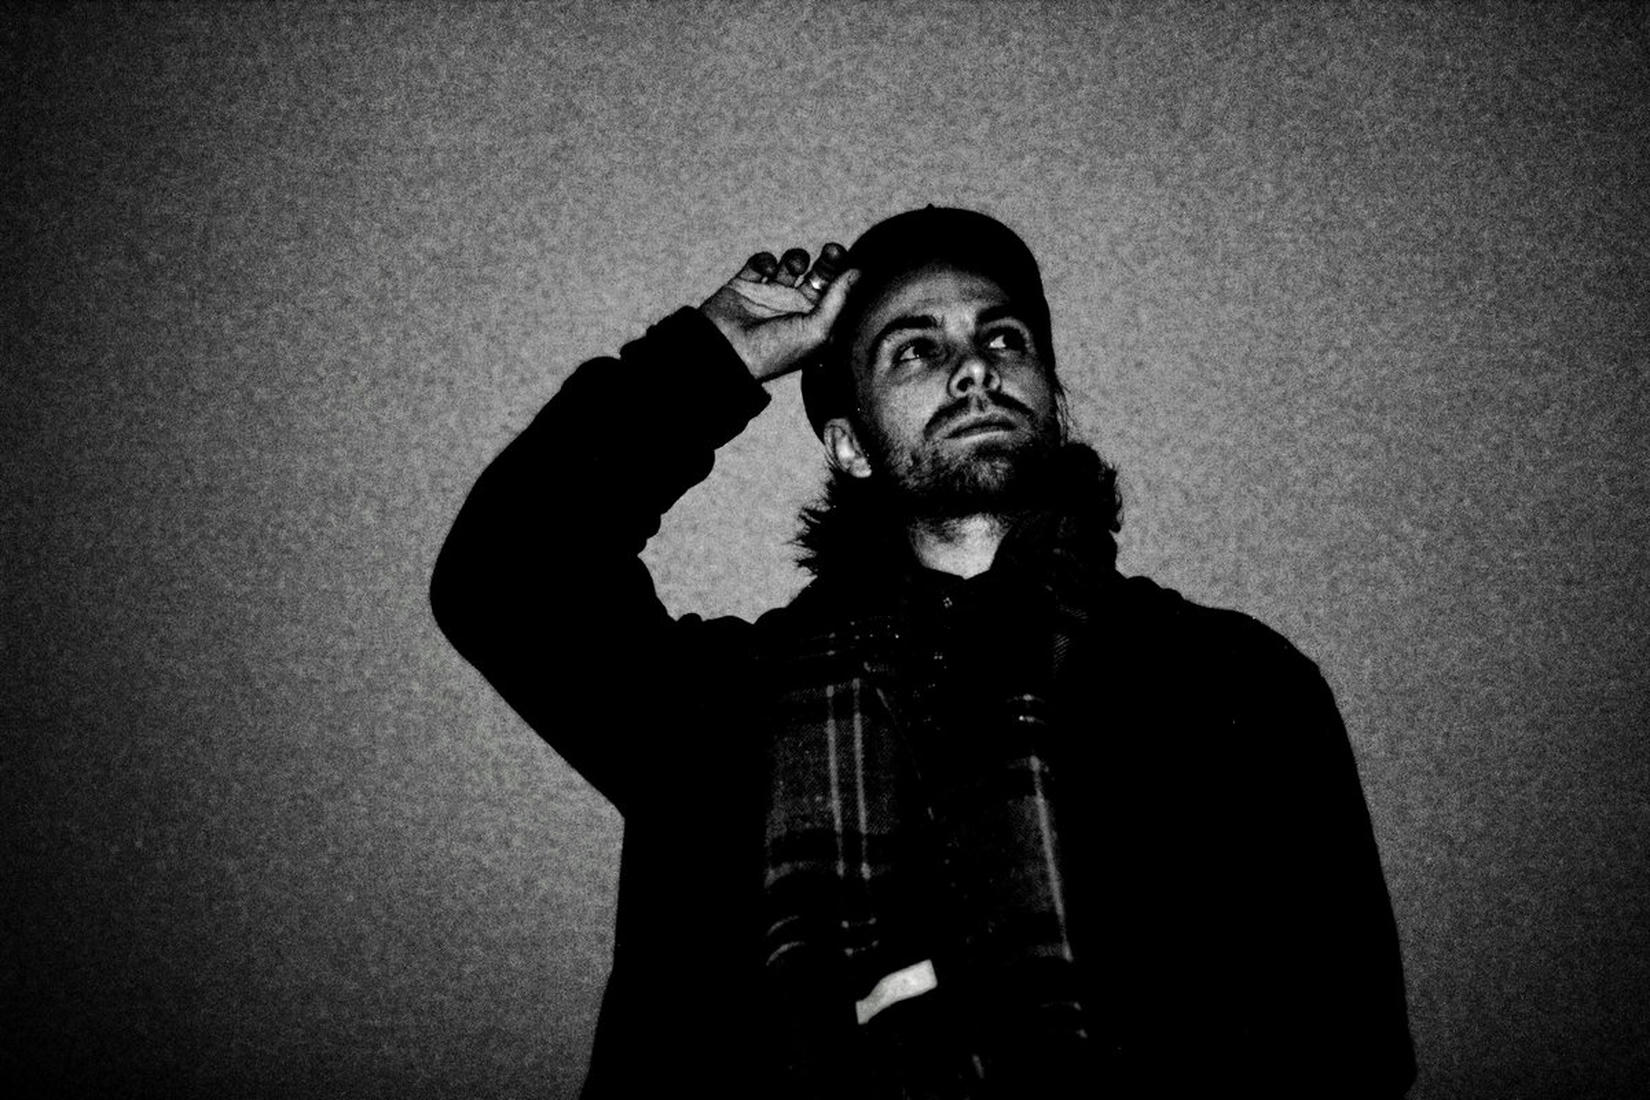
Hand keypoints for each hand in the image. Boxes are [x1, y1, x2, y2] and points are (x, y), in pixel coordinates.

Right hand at [699, 243, 857, 381]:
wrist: (726, 355)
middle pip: (819, 274)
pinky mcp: (745, 285)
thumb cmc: (776, 351)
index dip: (844, 274)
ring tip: (794, 267)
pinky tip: (767, 270)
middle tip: (832, 251)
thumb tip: (858, 271)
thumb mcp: (816, 330)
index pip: (837, 292)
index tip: (847, 260)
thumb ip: (838, 300)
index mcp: (814, 320)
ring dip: (796, 258)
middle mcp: (794, 307)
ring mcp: (770, 295)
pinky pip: (761, 262)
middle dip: (828, 260)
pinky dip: (766, 260)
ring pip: (791, 264)